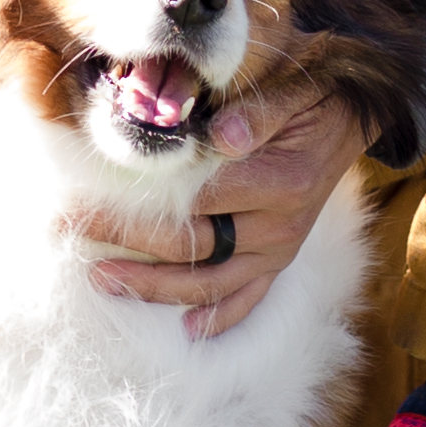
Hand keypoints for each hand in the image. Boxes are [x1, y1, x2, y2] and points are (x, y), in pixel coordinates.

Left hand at [76, 87, 360, 342]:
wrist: (349, 119)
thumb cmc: (309, 100)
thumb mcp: (289, 93)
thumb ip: (255, 114)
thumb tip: (220, 136)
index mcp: (279, 183)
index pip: (199, 201)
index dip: (142, 203)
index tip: (93, 196)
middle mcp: (280, 227)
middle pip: (194, 245)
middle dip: (128, 241)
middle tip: (75, 230)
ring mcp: (279, 251)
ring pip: (211, 283)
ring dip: (154, 287)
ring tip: (103, 279)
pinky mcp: (280, 262)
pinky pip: (249, 298)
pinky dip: (221, 318)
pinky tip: (187, 333)